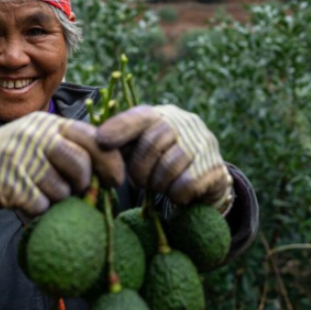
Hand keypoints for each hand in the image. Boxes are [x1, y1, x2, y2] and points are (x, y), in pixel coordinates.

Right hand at [0, 112, 124, 214]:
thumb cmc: (16, 155)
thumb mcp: (40, 138)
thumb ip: (71, 147)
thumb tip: (112, 172)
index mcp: (48, 123)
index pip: (92, 137)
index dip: (110, 161)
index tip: (115, 179)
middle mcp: (35, 137)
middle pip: (80, 165)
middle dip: (82, 183)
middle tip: (74, 188)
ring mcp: (20, 160)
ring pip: (61, 190)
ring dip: (56, 197)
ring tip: (39, 189)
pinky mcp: (10, 185)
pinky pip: (41, 206)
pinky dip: (37, 209)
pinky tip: (24, 197)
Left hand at [96, 105, 232, 211]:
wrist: (203, 182)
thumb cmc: (159, 163)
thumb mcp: (138, 149)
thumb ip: (119, 145)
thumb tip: (94, 144)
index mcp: (160, 115)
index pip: (139, 116)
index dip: (119, 128)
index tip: (101, 141)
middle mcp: (184, 123)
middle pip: (152, 143)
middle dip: (139, 168)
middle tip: (138, 182)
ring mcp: (203, 142)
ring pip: (169, 166)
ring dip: (157, 184)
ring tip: (159, 186)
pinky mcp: (216, 167)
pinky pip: (186, 185)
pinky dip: (176, 194)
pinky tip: (177, 193)